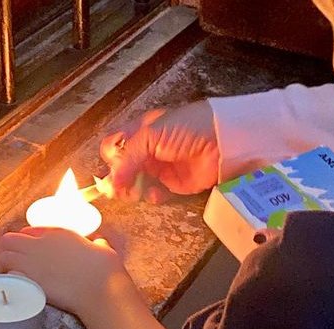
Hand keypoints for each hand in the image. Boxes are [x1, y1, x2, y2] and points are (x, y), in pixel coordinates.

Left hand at [0, 227, 127, 316]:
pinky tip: (16, 288)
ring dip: (5, 265)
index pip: (29, 231)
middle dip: (10, 250)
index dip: (28, 240)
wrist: (101, 288)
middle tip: (16, 262)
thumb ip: (97, 244)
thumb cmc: (105, 269)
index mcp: (57, 233)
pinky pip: (8, 276)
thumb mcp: (103, 248)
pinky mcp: (30, 280)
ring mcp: (32, 262)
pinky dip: (9, 282)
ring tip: (12, 276)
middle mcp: (40, 244)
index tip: (30, 249)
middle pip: (9, 240)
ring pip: (3, 257)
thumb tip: (100, 244)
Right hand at [100, 101, 219, 202]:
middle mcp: (148, 149)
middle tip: (117, 189)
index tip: (112, 168)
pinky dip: (151, 196)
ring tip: (133, 193)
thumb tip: (111, 180)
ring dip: (132, 190)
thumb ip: (128, 157)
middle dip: (118, 178)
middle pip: (123, 167)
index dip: (111, 158)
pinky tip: (154, 194)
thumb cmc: (187, 127)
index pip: (115, 145)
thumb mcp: (151, 135)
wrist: (221, 141)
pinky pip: (155, 194)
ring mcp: (160, 167)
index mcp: (140, 131)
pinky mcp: (174, 183)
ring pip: (136, 183)